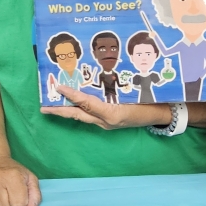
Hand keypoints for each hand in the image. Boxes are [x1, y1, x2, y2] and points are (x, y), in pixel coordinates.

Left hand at [41, 86, 167, 130]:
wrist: (161, 113)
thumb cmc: (150, 101)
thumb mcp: (133, 93)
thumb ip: (114, 90)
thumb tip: (93, 82)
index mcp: (111, 114)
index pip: (86, 103)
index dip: (71, 95)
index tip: (59, 88)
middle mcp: (106, 121)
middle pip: (78, 115)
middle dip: (60, 111)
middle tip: (44, 108)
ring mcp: (107, 123)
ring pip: (83, 116)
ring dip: (68, 110)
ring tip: (54, 103)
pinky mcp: (109, 120)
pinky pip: (91, 115)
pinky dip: (80, 108)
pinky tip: (74, 102)